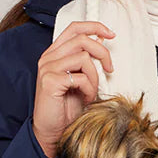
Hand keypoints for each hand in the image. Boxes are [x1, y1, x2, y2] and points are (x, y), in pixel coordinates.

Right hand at [32, 21, 115, 157]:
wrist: (51, 130)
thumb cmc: (65, 107)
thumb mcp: (80, 78)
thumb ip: (86, 59)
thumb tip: (101, 40)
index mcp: (55, 53)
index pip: (74, 28)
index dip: (94, 26)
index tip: (110, 34)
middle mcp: (49, 57)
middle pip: (82, 39)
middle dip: (103, 53)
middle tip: (110, 68)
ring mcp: (47, 68)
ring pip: (84, 58)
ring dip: (95, 76)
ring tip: (91, 90)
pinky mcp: (50, 81)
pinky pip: (81, 77)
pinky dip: (89, 88)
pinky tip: (85, 98)